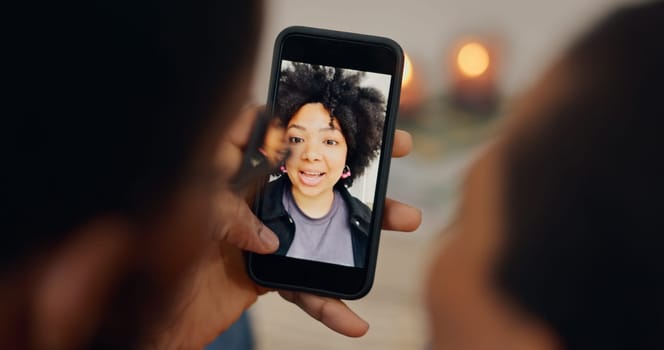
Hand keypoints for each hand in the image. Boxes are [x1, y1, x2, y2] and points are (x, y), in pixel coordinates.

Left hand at [153, 107, 421, 347]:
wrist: (148, 318)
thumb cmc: (155, 255)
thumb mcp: (185, 215)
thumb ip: (226, 214)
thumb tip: (271, 239)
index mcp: (227, 169)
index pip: (269, 127)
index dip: (306, 114)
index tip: (346, 111)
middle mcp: (251, 196)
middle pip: (311, 172)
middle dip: (356, 164)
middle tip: (396, 152)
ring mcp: (265, 234)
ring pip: (322, 226)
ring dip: (364, 228)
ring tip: (405, 220)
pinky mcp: (270, 273)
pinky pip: (306, 287)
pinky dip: (329, 305)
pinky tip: (354, 320)